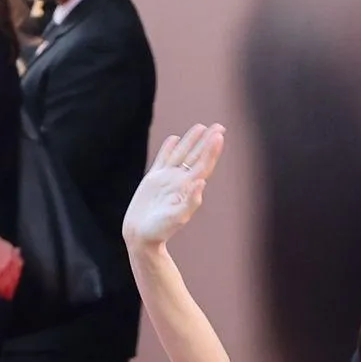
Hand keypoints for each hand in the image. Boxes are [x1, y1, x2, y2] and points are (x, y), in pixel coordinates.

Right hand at [124, 123, 225, 250]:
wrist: (141, 235)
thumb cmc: (160, 230)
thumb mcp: (177, 217)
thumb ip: (190, 201)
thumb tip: (201, 182)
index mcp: (187, 188)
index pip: (203, 164)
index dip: (211, 150)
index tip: (219, 135)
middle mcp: (179, 181)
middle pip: (196, 155)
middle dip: (207, 141)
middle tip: (219, 126)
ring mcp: (167, 179)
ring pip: (181, 153)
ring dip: (191, 140)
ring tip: (200, 127)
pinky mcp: (153, 179)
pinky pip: (163, 158)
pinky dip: (169, 147)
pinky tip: (174, 138)